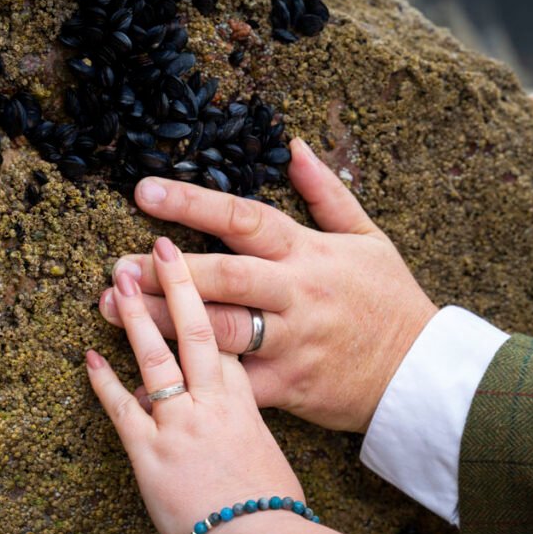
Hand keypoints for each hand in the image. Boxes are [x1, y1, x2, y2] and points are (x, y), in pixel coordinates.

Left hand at [86, 237, 301, 533]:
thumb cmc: (276, 509)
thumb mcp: (272, 457)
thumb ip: (251, 432)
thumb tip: (240, 431)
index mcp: (246, 402)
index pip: (229, 338)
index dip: (215, 298)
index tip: (204, 267)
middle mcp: (213, 403)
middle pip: (198, 330)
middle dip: (178, 285)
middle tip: (160, 248)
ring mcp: (180, 424)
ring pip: (157, 357)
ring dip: (137, 316)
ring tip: (119, 280)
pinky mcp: (150, 452)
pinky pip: (122, 408)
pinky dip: (104, 382)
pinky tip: (89, 355)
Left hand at [99, 139, 437, 432]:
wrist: (419, 372)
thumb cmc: (389, 301)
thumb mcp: (368, 237)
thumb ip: (326, 193)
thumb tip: (292, 148)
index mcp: (309, 252)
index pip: (244, 218)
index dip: (193, 202)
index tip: (144, 191)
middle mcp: (296, 294)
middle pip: (224, 275)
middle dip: (166, 270)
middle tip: (117, 266)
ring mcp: (291, 342)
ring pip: (220, 330)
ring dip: (164, 319)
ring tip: (113, 310)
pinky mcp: (288, 385)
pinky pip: (233, 385)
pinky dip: (191, 383)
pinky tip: (149, 381)